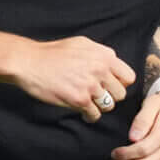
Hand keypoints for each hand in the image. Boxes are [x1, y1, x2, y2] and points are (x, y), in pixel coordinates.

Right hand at [11, 37, 133, 119]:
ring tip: (89, 103)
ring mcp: (90, 85)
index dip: (120, 84)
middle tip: (98, 96)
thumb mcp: (81, 44)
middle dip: (110, 97)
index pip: (129, 77)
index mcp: (104, 56)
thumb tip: (112, 62)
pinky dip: (89, 115)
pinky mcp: (79, 99)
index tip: (110, 86)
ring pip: (108, 106)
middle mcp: (100, 70)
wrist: (30, 62)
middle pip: (120, 94)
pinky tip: (82, 111)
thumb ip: (100, 53)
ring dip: (99, 106)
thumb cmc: (53, 53)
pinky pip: (94, 114)